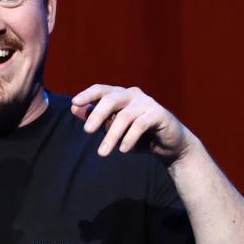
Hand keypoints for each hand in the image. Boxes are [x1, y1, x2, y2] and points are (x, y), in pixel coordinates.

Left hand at [71, 84, 192, 160]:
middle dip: (97, 114)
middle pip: (111, 99)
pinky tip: (123, 150)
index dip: (88, 94)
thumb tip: (74, 108)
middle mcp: (134, 95)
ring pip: (125, 116)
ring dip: (112, 135)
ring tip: (103, 153)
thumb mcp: (114, 128)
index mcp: (121, 96)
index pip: (102, 90)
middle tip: (87, 131)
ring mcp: (147, 103)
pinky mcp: (159, 114)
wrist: (168, 144)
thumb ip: (97, 118)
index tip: (74, 102)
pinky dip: (130, 138)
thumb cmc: (138, 136)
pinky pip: (140, 125)